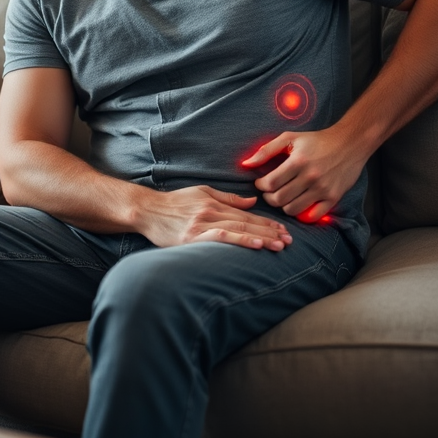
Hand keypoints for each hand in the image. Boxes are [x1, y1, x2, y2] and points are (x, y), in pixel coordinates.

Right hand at [140, 185, 292, 250]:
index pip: (247, 214)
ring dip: (262, 238)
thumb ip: (228, 198)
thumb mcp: (202, 192)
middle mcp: (212, 212)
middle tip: (289, 240)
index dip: (267, 222)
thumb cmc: (174, 202)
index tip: (284, 229)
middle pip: (247, 222)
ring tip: (279, 245)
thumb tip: (254, 201)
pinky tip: (255, 245)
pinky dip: (240, 241)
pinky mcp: (192, 238)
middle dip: (270, 231)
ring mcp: (202, 225)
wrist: (147, 210)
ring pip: (239, 230)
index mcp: (215, 202)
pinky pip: (221, 238)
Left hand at [242, 129, 365, 222]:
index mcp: (298, 161)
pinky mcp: (333, 198)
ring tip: (283, 196)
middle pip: (279, 199)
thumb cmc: (317, 140)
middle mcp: (310, 177)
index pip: (271, 183)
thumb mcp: (290, 138)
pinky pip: (312, 216)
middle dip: (269, 197)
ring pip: (293, 210)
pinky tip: (299, 204)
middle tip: (270, 191)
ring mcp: (323, 189)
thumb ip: (266, 150)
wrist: (350, 143)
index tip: (261, 182)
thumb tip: (245, 164)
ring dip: (283, 206)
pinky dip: (302, 215)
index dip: (261, 186)